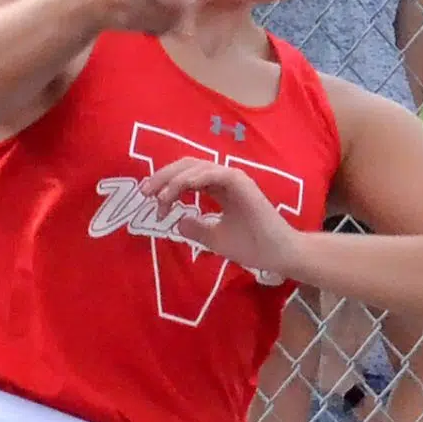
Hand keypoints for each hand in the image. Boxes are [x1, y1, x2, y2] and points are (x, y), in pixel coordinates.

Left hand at [139, 157, 298, 281]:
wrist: (278, 254)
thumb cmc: (252, 246)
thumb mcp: (214, 238)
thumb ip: (194, 228)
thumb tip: (176, 221)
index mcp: (219, 189)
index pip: (187, 177)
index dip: (166, 185)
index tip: (151, 202)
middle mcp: (224, 179)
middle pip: (187, 166)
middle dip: (163, 177)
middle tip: (144, 192)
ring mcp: (233, 178)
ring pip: (196, 167)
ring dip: (173, 179)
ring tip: (158, 197)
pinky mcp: (240, 182)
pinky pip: (211, 173)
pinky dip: (192, 179)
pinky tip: (176, 192)